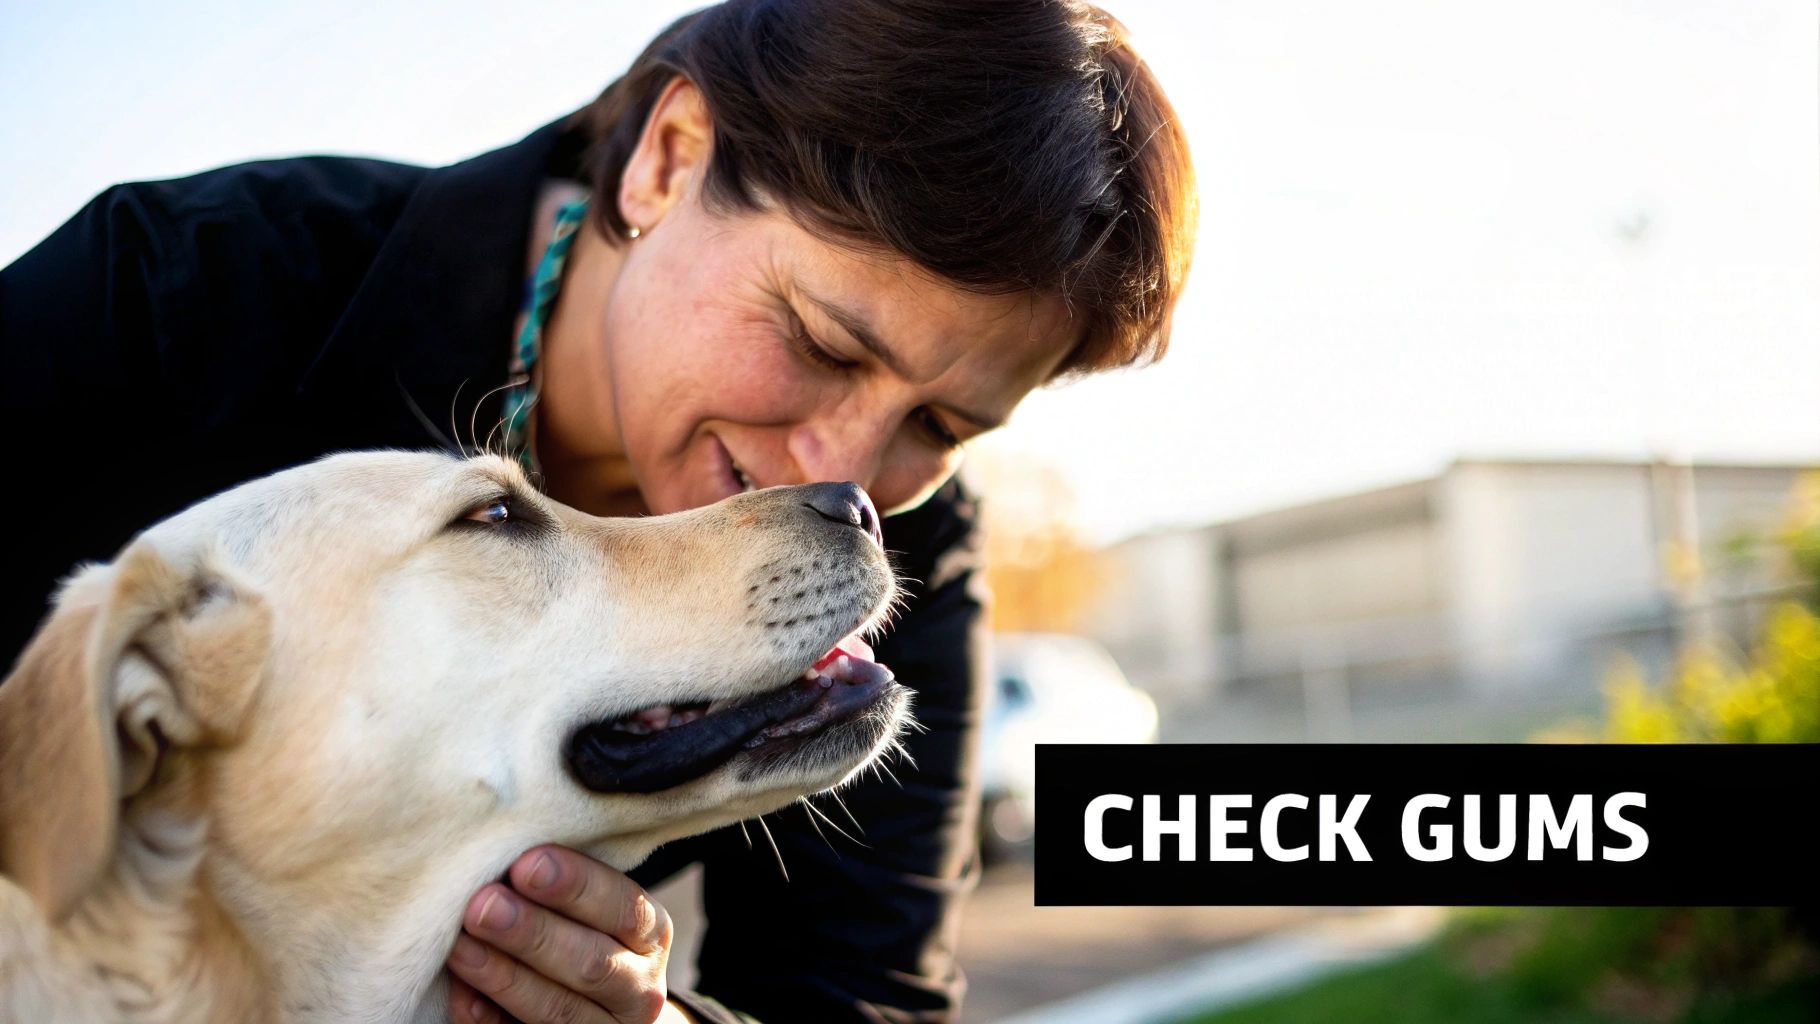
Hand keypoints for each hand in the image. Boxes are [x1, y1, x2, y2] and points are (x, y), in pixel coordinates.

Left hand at [446, 844, 676, 1023]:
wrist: (604, 1007)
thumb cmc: (584, 932)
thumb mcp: (595, 907)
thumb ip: (561, 885)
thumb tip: (504, 852)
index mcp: (649, 934)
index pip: (622, 907)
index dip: (576, 885)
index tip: (526, 863)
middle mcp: (639, 987)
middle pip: (591, 963)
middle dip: (532, 932)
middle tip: (482, 905)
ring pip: (557, 1009)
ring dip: (504, 976)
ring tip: (460, 945)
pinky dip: (490, 1019)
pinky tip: (462, 996)